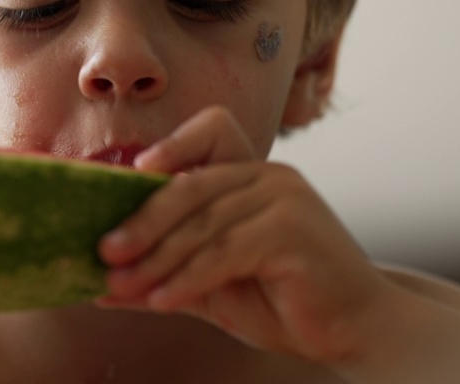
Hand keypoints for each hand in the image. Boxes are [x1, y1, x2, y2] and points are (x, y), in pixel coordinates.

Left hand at [96, 106, 391, 363]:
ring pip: (202, 223)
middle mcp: (269, 174)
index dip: (171, 144)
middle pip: (190, 184)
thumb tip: (102, 287)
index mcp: (252, 172)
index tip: (129, 173)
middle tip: (104, 250)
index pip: (212, 129)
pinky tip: (161, 300)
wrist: (357, 329)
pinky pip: (224, 252)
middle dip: (142, 220)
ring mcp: (284, 198)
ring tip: (121, 285)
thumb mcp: (214, 283)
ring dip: (156, 258)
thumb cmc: (284, 299)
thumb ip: (165, 273)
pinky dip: (187, 277)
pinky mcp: (292, 230)